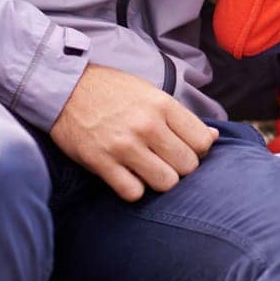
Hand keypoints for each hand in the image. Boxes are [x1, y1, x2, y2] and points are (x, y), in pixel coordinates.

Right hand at [50, 63, 219, 201]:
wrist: (65, 88)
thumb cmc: (112, 90)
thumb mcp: (151, 93)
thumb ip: (181, 117)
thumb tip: (214, 138)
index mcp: (163, 105)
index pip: (202, 142)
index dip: (198, 150)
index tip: (185, 149)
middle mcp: (147, 125)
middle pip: (188, 166)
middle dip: (181, 168)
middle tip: (166, 161)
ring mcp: (124, 146)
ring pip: (166, 183)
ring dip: (160, 181)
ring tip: (149, 170)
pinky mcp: (101, 162)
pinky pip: (133, 193)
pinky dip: (134, 190)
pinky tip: (129, 176)